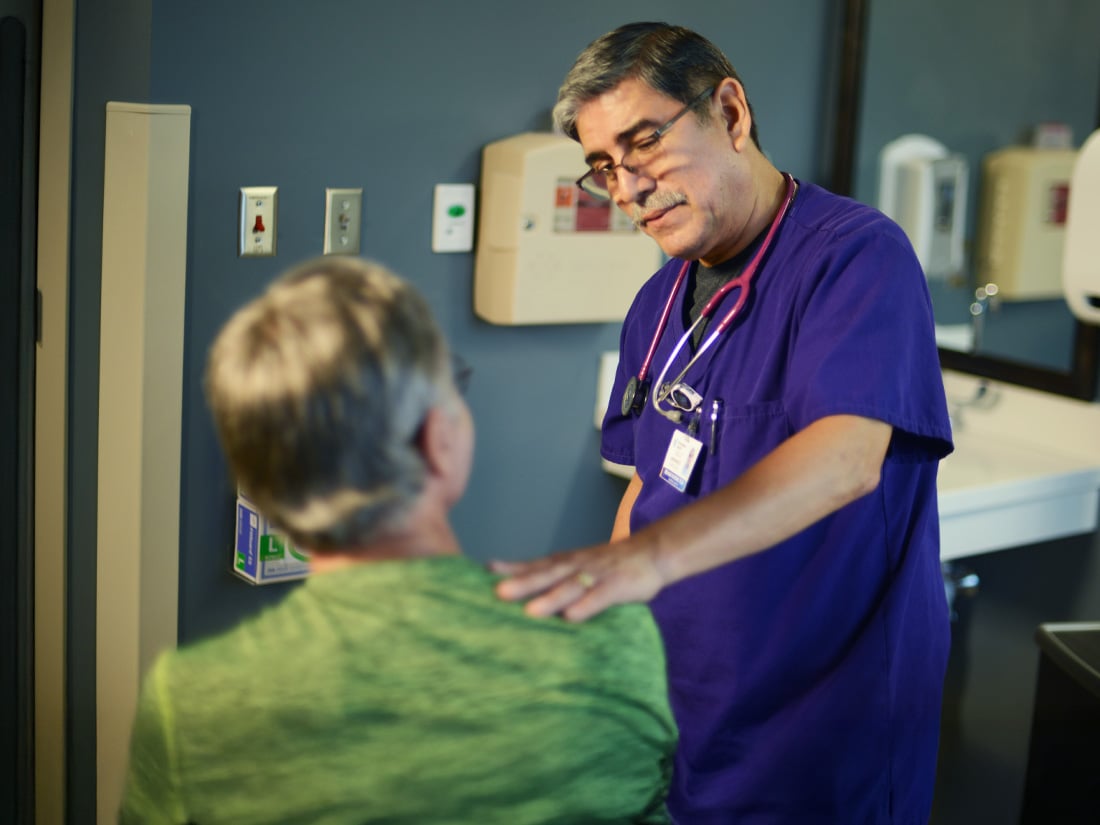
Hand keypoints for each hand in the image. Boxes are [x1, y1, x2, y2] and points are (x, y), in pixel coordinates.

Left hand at [490, 539, 665, 621]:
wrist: (652, 553)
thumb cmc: (608, 565)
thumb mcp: (577, 567)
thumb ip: (554, 579)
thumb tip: (521, 595)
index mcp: (565, 562)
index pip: (534, 565)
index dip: (511, 568)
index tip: (485, 571)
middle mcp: (576, 566)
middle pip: (546, 574)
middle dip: (522, 583)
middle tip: (498, 593)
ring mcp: (597, 575)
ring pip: (570, 586)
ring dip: (550, 598)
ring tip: (530, 612)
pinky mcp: (618, 586)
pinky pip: (600, 597)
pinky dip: (586, 606)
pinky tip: (572, 618)